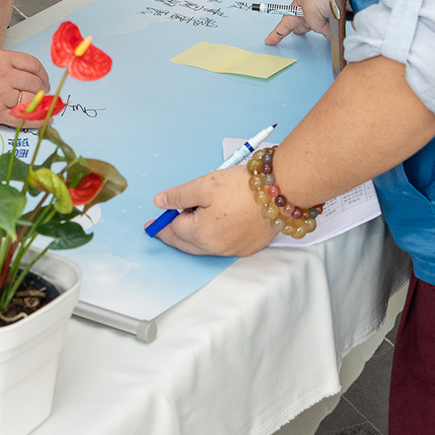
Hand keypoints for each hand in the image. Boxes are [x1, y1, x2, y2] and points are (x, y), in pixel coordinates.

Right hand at [0, 47, 48, 119]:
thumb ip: (11, 64)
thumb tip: (33, 76)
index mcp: (1, 58)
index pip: (33, 65)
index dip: (43, 74)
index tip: (43, 79)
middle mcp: (2, 74)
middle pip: (34, 83)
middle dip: (41, 89)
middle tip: (41, 93)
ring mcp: (0, 93)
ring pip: (31, 99)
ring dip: (39, 103)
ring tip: (38, 104)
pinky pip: (22, 117)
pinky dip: (36, 119)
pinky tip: (44, 119)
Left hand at [151, 164, 278, 257]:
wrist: (282, 188)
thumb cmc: (243, 186)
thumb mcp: (204, 185)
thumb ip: (179, 196)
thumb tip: (160, 202)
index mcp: (202, 235)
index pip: (175, 229)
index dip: (164, 220)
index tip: (152, 222)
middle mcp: (218, 248)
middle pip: (188, 244)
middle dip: (175, 233)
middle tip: (163, 225)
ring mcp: (235, 249)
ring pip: (206, 246)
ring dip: (195, 234)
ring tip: (192, 216)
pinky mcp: (250, 246)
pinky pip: (223, 245)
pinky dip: (214, 236)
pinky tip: (215, 221)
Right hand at [265, 0, 339, 45]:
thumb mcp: (311, 10)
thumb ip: (315, 25)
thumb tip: (327, 32)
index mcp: (301, 3)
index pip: (287, 21)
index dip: (278, 32)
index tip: (269, 40)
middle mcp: (314, 4)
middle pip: (307, 22)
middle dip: (304, 28)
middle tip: (299, 34)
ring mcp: (329, 4)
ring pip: (326, 24)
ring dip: (328, 29)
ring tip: (331, 30)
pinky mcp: (344, 6)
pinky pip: (341, 20)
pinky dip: (342, 24)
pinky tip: (345, 27)